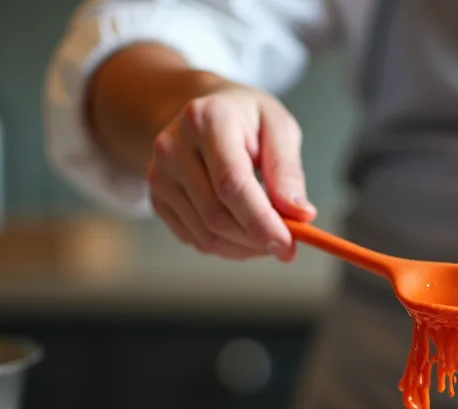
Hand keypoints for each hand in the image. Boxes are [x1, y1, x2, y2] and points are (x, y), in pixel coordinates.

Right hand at [145, 78, 314, 260]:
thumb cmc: (247, 118)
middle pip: (216, 215)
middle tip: (286, 244)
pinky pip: (195, 239)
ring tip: (268, 235)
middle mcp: (173, 147)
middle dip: (256, 239)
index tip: (288, 242)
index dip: (261, 221)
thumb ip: (287, 170)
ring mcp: (160, 175)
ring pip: (205, 234)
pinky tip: (244, 232)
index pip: (231, 184)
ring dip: (245, 247)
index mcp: (208, 120)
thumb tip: (300, 214)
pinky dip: (227, 246)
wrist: (205, 111)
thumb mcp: (279, 127)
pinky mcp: (158, 198)